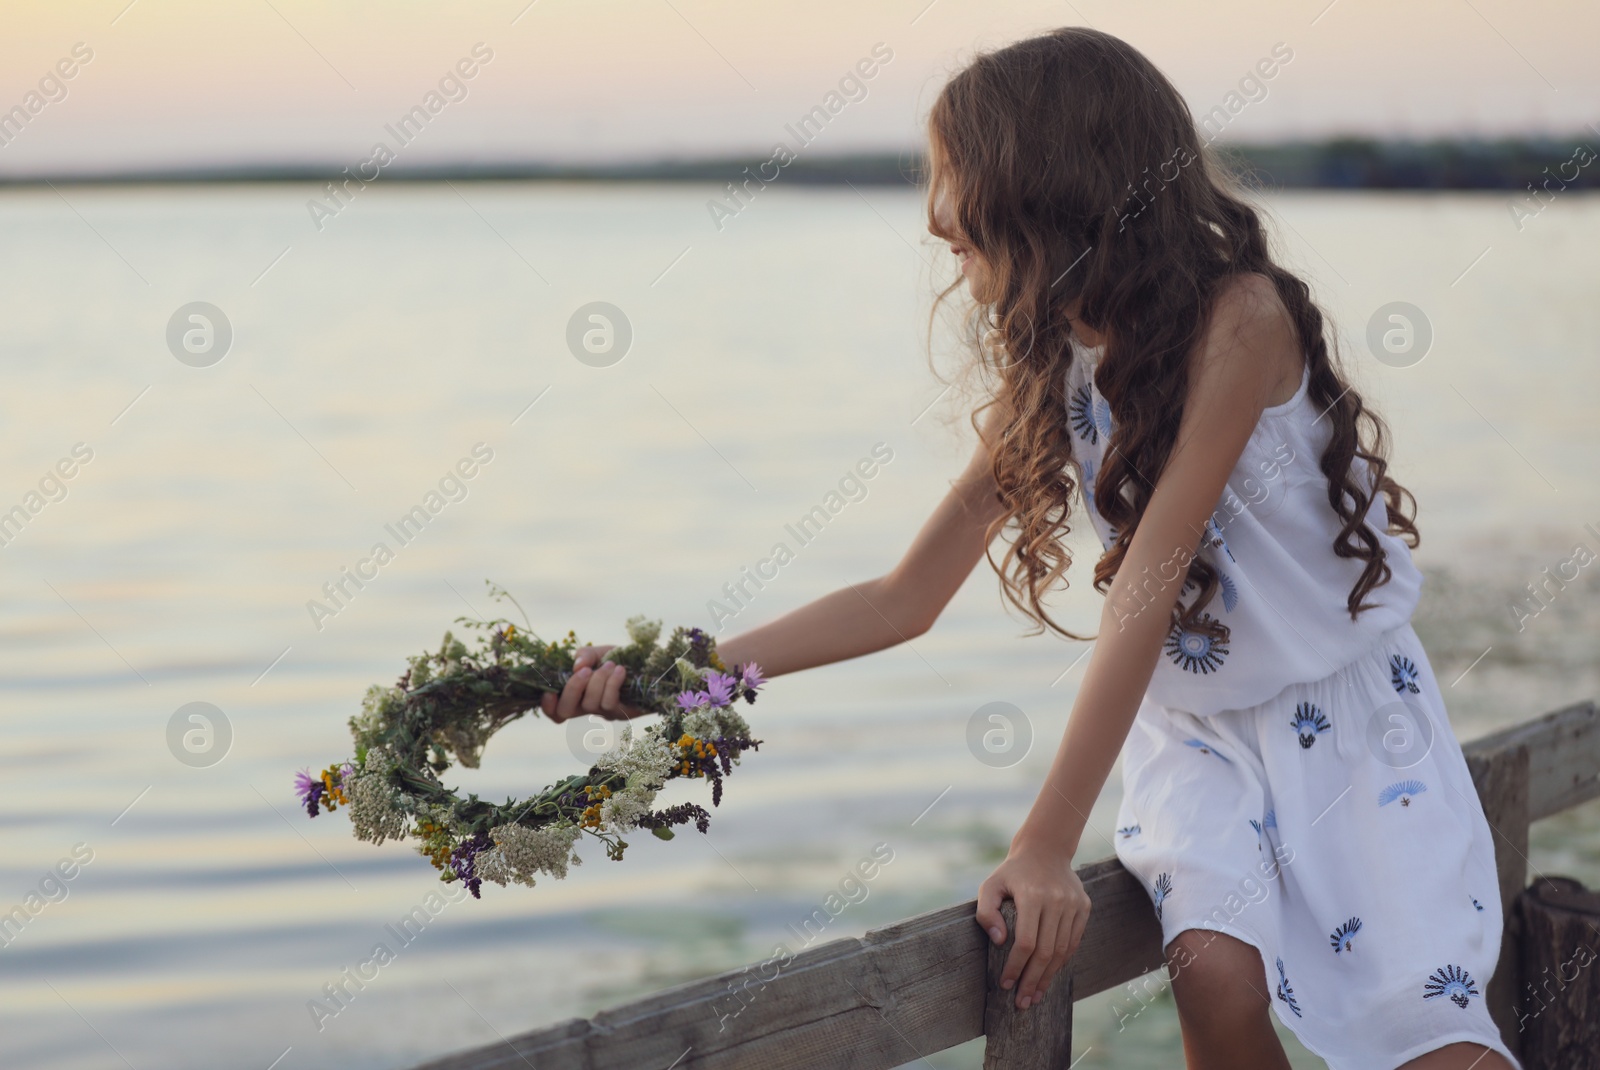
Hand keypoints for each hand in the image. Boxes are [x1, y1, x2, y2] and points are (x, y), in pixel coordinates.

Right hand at [539, 645, 647, 722]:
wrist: (650, 664)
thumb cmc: (619, 660)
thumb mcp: (598, 652)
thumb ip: (584, 655)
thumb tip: (577, 666)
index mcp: (576, 693)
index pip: (555, 710)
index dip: (547, 706)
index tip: (549, 692)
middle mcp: (586, 707)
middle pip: (565, 711)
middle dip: (572, 689)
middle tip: (585, 671)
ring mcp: (604, 712)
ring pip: (590, 704)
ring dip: (598, 680)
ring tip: (610, 665)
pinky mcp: (621, 712)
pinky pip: (609, 702)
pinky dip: (612, 683)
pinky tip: (620, 671)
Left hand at [975, 843, 1090, 1009]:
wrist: (1045, 850)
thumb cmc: (1012, 873)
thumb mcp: (990, 885)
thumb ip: (986, 913)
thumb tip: (999, 942)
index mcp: (1032, 895)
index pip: (1026, 942)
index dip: (1016, 966)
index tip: (1006, 984)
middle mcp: (1056, 900)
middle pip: (1046, 951)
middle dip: (1032, 980)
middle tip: (1022, 1002)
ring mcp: (1073, 904)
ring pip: (1062, 950)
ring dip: (1048, 976)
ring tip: (1035, 995)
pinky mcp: (1084, 907)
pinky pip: (1074, 941)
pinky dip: (1062, 961)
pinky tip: (1049, 974)